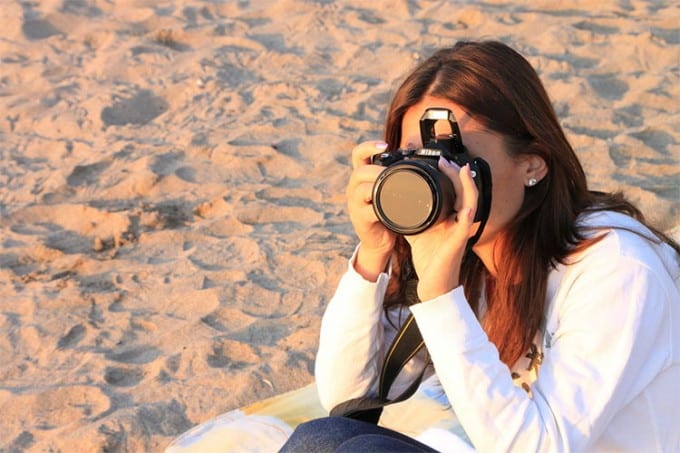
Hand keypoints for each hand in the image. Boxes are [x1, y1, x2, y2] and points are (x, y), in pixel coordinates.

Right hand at [346, 141, 396, 280]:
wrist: (379, 241)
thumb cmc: (387, 213)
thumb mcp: (389, 191)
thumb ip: (397, 176)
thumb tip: (423, 159)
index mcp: (361, 178)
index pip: (358, 155)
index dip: (369, 147)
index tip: (385, 145)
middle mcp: (354, 188)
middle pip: (360, 172)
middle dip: (377, 171)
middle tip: (396, 174)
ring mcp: (355, 205)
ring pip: (361, 189)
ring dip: (379, 187)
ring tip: (395, 189)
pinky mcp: (361, 220)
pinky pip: (370, 210)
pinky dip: (383, 208)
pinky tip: (395, 208)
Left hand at [404, 159, 478, 300]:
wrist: (432, 284)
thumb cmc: (429, 259)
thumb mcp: (416, 231)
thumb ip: (411, 215)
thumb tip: (396, 201)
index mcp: (451, 217)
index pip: (456, 190)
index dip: (451, 174)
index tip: (439, 161)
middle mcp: (459, 221)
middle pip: (464, 191)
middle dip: (456, 173)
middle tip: (445, 160)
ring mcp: (461, 230)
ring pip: (470, 202)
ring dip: (466, 185)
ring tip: (459, 170)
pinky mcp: (459, 242)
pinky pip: (466, 225)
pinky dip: (466, 214)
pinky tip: (465, 206)